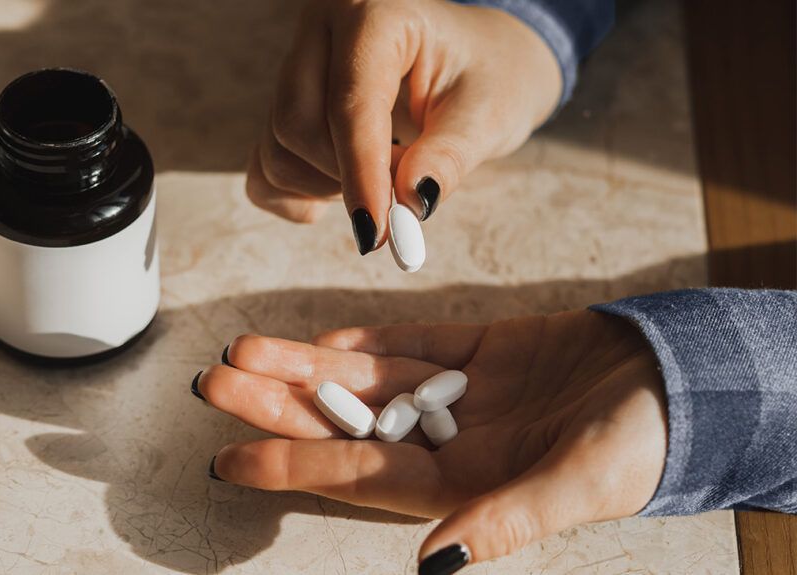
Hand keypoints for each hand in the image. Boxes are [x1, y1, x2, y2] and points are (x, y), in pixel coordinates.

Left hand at [196, 310, 666, 571]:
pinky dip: (367, 341)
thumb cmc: (640, 445)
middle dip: (278, 403)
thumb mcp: (577, 485)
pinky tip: (323, 339)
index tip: (225, 456)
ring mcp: (459, 394)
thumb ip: (505, 520)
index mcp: (460, 481)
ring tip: (245, 348)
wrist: (683, 382)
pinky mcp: (480, 351)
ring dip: (306, 366)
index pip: (355, 474)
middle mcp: (447, 440)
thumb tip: (436, 564)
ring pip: (364, 380)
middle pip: (343, 423)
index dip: (289, 465)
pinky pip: (412, 346)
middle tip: (214, 379)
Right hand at [246, 0, 561, 253]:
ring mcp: (295, 67)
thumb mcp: (488, 113)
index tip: (378, 232)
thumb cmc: (488, 76)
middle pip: (296, 124)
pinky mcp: (284, 105)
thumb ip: (449, 157)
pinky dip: (296, 194)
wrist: (479, 62)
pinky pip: (264, 166)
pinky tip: (339, 191)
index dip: (360, 174)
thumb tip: (412, 203)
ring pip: (276, 149)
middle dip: (345, 178)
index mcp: (374, 12)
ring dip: (327, 187)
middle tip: (402, 194)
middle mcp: (322, 31)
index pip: (350, 102)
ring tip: (388, 175)